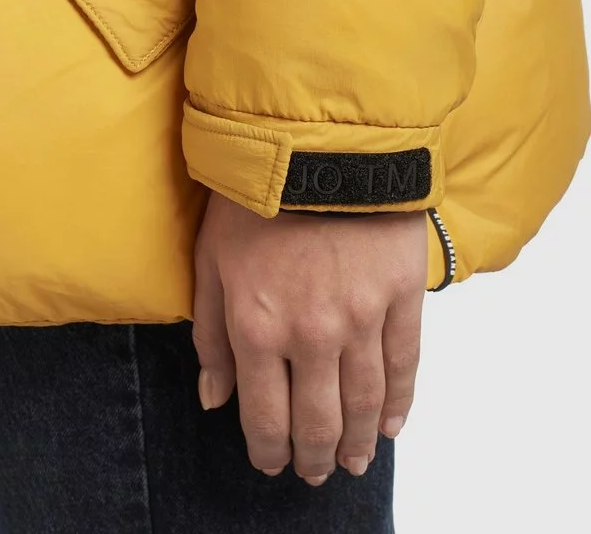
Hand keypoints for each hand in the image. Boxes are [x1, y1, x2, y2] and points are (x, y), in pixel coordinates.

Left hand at [192, 192, 427, 484]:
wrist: (316, 142)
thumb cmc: (252, 196)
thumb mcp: (211, 260)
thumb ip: (210, 335)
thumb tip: (213, 398)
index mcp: (258, 328)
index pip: (265, 415)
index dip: (269, 449)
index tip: (271, 462)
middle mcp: (312, 335)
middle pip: (319, 421)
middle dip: (314, 456)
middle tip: (314, 472)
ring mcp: (362, 318)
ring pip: (363, 402)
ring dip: (356, 441)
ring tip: (352, 461)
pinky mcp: (401, 295)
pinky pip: (404, 364)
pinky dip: (398, 402)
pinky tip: (389, 425)